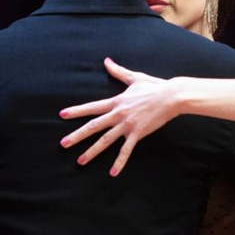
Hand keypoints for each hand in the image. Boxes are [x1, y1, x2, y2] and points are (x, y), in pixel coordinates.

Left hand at [59, 58, 183, 176]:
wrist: (172, 96)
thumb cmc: (154, 86)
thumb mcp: (134, 78)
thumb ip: (118, 71)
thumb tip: (107, 61)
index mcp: (116, 102)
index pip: (91, 107)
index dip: (76, 111)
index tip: (62, 115)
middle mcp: (118, 114)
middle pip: (93, 126)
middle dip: (77, 135)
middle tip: (63, 144)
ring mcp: (127, 125)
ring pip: (105, 140)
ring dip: (92, 151)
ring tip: (80, 161)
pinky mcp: (138, 133)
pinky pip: (126, 150)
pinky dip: (119, 162)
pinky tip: (112, 173)